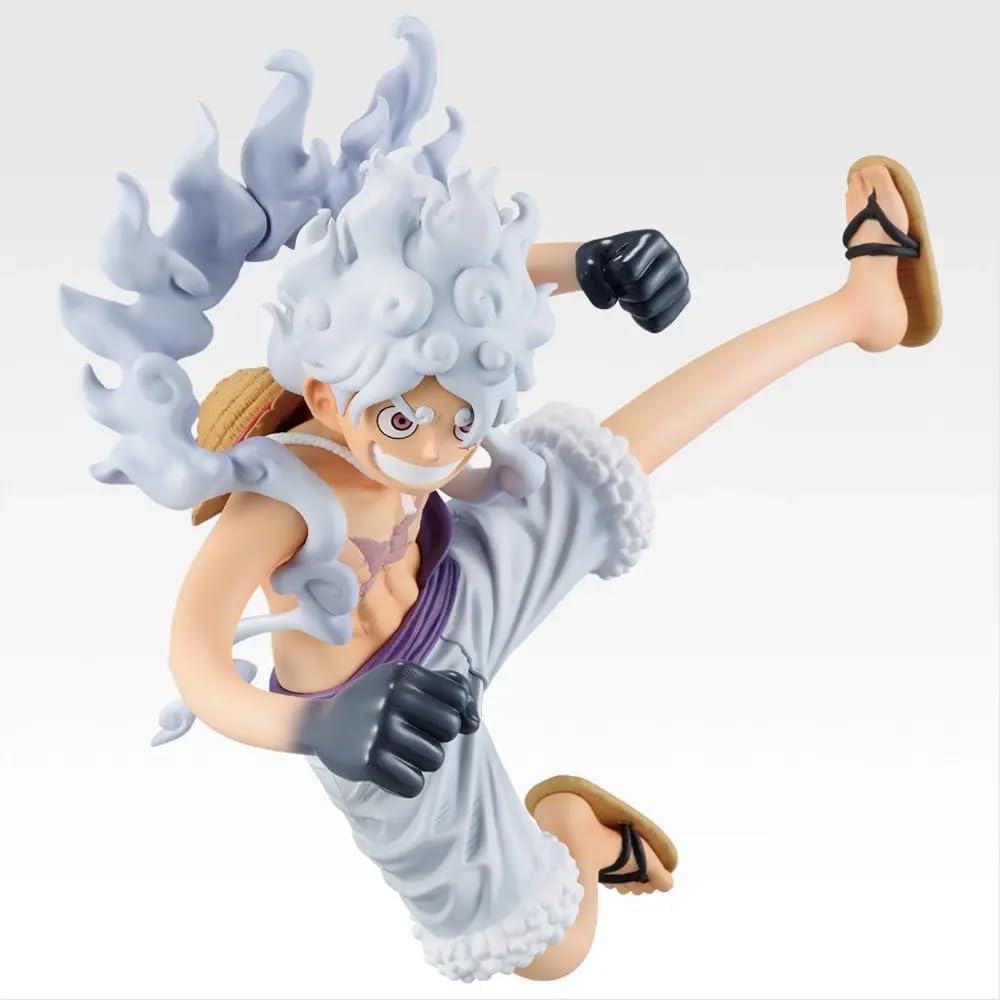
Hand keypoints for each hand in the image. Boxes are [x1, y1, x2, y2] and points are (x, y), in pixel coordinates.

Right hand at [296, 660, 475, 796]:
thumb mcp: (406, 681)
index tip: (439, 715)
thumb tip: (474, 722)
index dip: (458, 710)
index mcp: (405, 674)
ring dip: (423, 760)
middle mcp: (394, 698)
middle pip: (451, 728)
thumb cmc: (377, 701)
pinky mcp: (368, 761)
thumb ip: (446, 689)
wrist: (322, 723)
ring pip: (435, 759)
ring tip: (400, 749)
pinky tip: (390, 768)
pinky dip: (407, 782)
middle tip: (417, 733)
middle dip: (441, 736)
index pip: (459, 695)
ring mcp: (380, 730)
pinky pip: (414, 784)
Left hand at [575, 229, 689, 332]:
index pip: (629, 271)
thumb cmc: (603, 262)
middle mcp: (672, 256)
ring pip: (650, 310)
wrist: (618, 268)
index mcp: (652, 239)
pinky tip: (639, 307)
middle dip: (623, 294)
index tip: (613, 269)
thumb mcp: (587, 259)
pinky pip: (657, 324)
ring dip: (631, 308)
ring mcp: (681, 278)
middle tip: (621, 285)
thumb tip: (610, 301)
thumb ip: (589, 275)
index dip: (612, 278)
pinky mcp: (683, 298)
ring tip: (630, 294)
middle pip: (642, 292)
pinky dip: (640, 321)